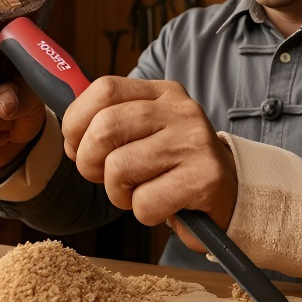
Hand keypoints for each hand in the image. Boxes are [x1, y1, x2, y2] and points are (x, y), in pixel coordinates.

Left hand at [62, 77, 237, 251]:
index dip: (77, 121)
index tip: (77, 146)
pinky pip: (145, 201)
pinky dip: (144, 213)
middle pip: (105, 127)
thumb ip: (111, 124)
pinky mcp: (204, 178)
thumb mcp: (146, 133)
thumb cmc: (175, 167)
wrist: (231, 194)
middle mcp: (180, 111)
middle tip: (104, 177)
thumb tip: (70, 138)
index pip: (104, 89)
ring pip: (119, 167)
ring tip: (139, 193)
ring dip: (118, 193)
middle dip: (89, 162)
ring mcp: (195, 142)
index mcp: (162, 93)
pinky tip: (163, 206)